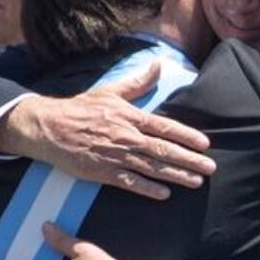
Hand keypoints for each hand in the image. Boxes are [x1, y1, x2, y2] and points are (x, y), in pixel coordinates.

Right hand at [0, 61, 215, 199]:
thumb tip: (158, 65)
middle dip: (190, 160)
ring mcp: (115, 156)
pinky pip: (130, 183)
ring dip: (176, 176)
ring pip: (152, 168)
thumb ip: (137, 82)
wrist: (48, 127)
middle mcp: (126, 137)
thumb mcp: (109, 91)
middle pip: (164, 150)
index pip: (165, 127)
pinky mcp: (103, 172)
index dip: (186, 136)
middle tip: (210, 168)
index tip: (205, 144)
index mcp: (129, 117)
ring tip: (196, 182)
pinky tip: (165, 194)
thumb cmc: (79, 108)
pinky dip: (148, 189)